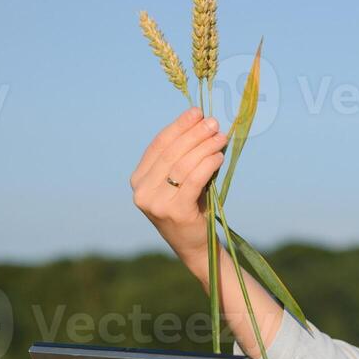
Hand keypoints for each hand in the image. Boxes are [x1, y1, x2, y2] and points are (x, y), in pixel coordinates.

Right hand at [131, 106, 230, 272]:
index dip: (178, 126)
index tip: (197, 113)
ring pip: (183, 165)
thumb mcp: (179, 179)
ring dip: (204, 147)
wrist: (194, 245)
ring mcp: (156, 203)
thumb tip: (201, 122)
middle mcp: (142, 191)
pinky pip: (193, 180)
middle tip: (213, 123)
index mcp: (138, 180)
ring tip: (220, 138)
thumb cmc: (189, 207)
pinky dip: (208, 165)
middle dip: (194, 134)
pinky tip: (219, 157)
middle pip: (171, 153)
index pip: (158, 145)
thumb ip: (183, 155)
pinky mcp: (174, 212)